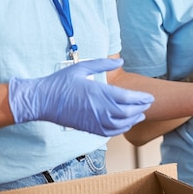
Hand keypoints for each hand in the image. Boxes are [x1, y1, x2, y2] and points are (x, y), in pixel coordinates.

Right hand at [8, 58, 153, 135]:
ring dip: (134, 119)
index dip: (142, 98)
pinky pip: (111, 132)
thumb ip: (103, 64)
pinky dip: (122, 129)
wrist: (42, 101)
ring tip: (140, 114)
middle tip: (148, 104)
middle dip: (141, 108)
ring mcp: (95, 120)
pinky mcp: (90, 128)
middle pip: (129, 112)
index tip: (150, 97)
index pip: (129, 98)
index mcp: (100, 92)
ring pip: (122, 123)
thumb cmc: (61, 82)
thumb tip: (120, 61)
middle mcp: (100, 108)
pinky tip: (126, 124)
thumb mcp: (82, 67)